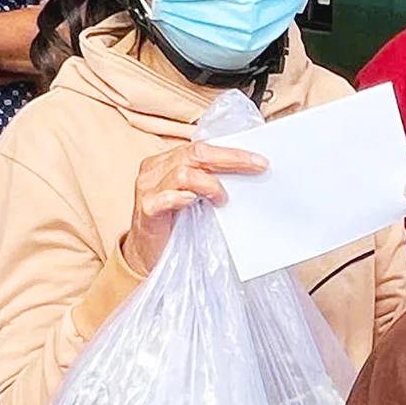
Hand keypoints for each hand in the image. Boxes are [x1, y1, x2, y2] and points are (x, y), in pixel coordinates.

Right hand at [122, 141, 267, 277]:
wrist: (146, 256)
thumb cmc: (173, 225)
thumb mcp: (193, 199)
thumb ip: (208, 183)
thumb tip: (246, 176)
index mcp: (167, 161)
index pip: (202, 148)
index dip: (231, 152)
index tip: (259, 161)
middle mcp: (155, 169)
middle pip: (195, 154)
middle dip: (230, 159)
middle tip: (256, 167)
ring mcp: (147, 188)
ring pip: (182, 172)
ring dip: (209, 184)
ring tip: (222, 198)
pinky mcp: (146, 209)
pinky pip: (163, 198)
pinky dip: (180, 198)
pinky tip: (192, 201)